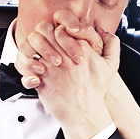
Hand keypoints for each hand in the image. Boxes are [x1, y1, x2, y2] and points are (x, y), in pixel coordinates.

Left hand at [15, 10, 121, 138]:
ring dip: (33, 46)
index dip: (58, 27)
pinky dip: (27, 65)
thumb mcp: (111, 65)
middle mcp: (65, 55)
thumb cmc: (95, 89)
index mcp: (81, 48)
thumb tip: (103, 30)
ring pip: (32, 43)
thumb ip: (111, 43)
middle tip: (45, 40)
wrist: (84, 112)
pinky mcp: (42, 79)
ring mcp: (52, 67)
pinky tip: (35, 69)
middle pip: (44, 30)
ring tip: (39, 52)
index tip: (58, 35)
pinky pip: (28, 64)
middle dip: (42, 33)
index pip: (62, 25)